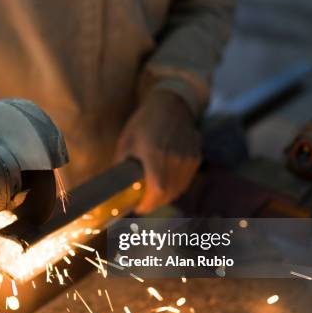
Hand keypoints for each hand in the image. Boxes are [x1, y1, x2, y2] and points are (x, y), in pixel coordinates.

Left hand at [114, 89, 200, 213]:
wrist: (172, 105)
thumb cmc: (144, 123)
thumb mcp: (126, 142)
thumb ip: (121, 165)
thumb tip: (115, 186)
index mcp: (155, 155)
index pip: (156, 191)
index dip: (147, 204)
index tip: (138, 207)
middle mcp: (175, 159)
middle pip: (168, 194)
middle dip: (154, 202)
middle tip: (143, 202)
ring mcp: (188, 159)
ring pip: (178, 189)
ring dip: (165, 196)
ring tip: (153, 193)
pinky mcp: (196, 157)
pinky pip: (186, 180)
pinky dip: (175, 186)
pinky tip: (166, 181)